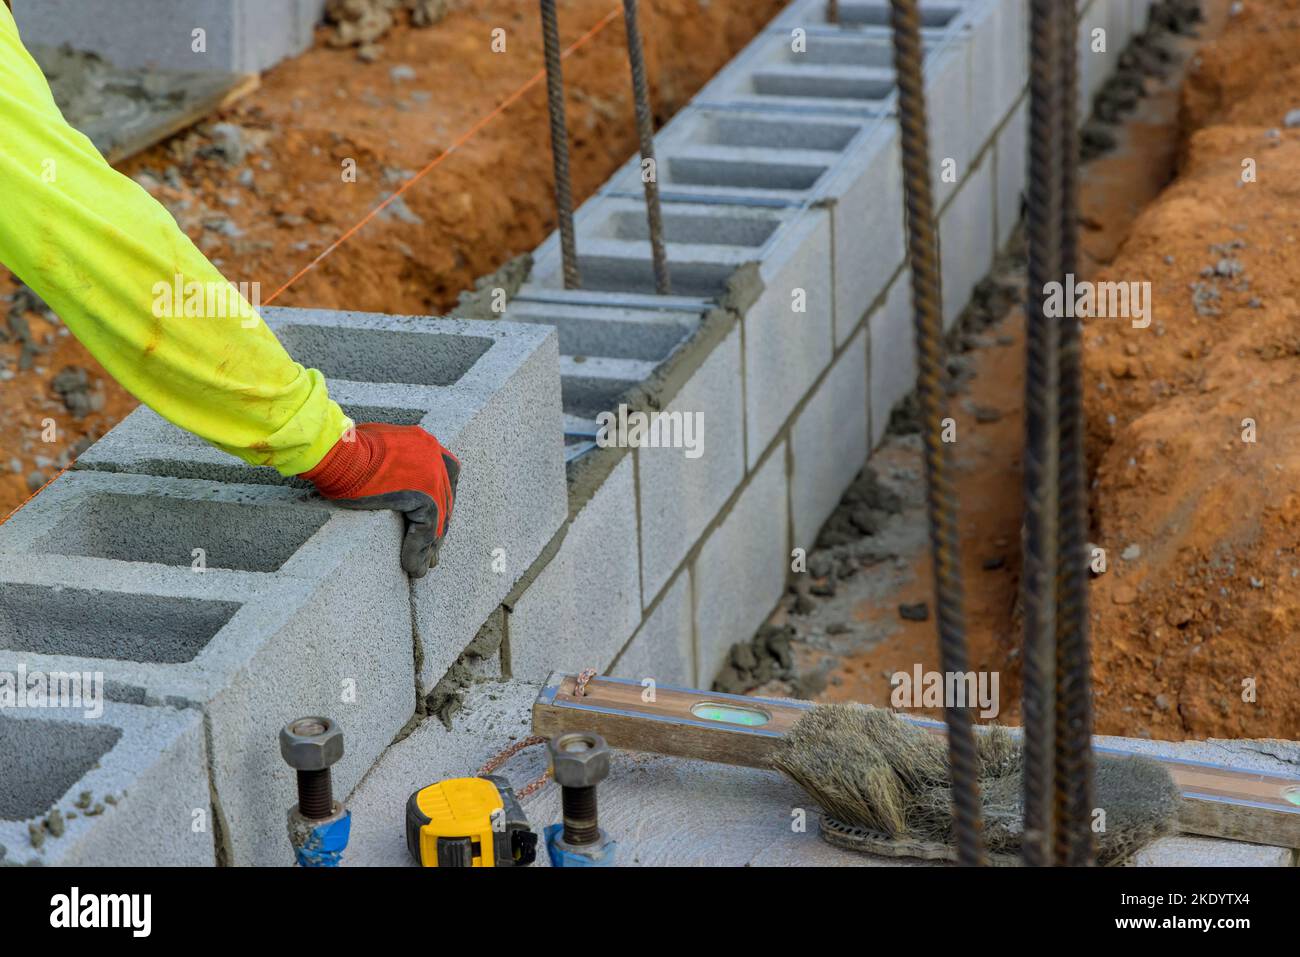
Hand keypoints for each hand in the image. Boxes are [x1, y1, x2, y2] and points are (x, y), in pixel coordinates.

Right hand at [300, 423, 459, 577]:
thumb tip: (389, 486)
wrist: (336, 452)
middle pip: (443, 502)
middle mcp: (435, 456)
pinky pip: (425, 531)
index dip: (435, 508)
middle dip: (436, 530)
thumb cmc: (343, 452)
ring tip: (420, 568)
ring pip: (438, 520)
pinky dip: (417, 551)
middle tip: (429, 554)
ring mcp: (434, 476)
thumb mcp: (375, 452)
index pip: (440, 482)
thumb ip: (392, 465)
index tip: (426, 528)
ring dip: (428, 547)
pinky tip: (411, 568)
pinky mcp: (425, 497)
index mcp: (425, 444)